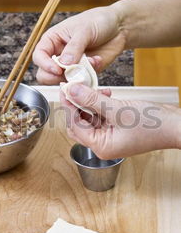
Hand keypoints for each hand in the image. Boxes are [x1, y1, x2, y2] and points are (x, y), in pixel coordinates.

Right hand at [33, 6, 126, 84]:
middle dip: (57, 77)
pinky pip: (80, 82)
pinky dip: (89, 76)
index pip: (39, 56)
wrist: (119, 27)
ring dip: (76, 76)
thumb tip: (64, 64)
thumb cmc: (97, 21)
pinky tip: (97, 61)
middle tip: (70, 73)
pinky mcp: (83, 74)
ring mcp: (70, 66)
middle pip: (45, 74)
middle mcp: (58, 55)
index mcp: (52, 41)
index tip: (57, 68)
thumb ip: (74, 47)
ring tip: (91, 61)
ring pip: (62, 81)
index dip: (45, 65)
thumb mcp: (84, 30)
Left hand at [62, 84, 180, 157]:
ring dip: (89, 102)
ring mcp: (110, 137)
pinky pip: (101, 116)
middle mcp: (103, 144)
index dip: (68, 105)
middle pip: (79, 123)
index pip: (75, 124)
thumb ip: (92, 100)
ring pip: (89, 118)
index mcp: (100, 146)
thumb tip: (72, 91)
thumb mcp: (117, 109)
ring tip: (94, 88)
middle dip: (76, 104)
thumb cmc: (152, 125)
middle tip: (74, 86)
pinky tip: (104, 93)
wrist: (176, 126)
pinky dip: (100, 104)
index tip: (63, 88)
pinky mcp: (117, 129)